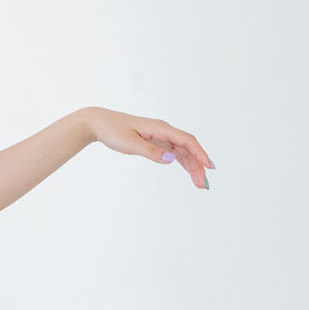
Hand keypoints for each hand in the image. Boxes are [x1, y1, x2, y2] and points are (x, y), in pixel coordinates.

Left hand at [86, 107, 213, 188]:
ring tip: (200, 183)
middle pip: (188, 148)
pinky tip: (190, 172)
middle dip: (198, 165)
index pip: (186, 140)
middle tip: (203, 185)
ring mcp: (161, 137)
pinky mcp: (156, 143)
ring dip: (192, 166)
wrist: (100, 124)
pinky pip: (174, 152)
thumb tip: (171, 159)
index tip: (208, 166)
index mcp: (160, 128)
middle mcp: (164, 131)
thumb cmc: (113, 131)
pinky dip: (182, 162)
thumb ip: (151, 152)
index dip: (199, 153)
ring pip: (182, 152)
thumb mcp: (131, 143)